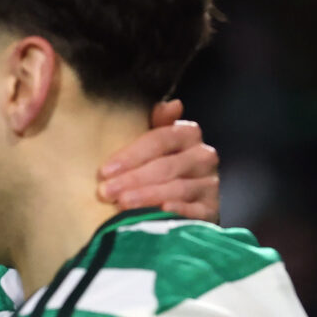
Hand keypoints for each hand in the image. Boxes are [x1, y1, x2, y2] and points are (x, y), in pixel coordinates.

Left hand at [98, 100, 218, 220]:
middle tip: (107, 191)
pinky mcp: (211, 209)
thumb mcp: (157, 143)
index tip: (105, 171)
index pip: (159, 139)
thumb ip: (159, 123)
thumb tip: (172, 104)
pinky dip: (179, 210)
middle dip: (133, 179)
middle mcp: (203, 157)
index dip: (131, 155)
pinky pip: (196, 210)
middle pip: (166, 166)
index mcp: (188, 134)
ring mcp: (209, 184)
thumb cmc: (163, 166)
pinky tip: (160, 212)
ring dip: (149, 196)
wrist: (191, 199)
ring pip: (178, 188)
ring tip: (123, 204)